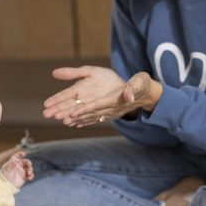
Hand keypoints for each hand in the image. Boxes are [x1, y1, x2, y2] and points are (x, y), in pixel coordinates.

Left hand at [1, 151, 33, 188]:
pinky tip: (29, 178)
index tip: (24, 154)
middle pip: (25, 161)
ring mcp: (22, 171)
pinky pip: (30, 175)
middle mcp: (18, 166)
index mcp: (13, 162)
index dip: (20, 154)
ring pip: (29, 168)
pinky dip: (31, 176)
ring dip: (30, 169)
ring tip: (29, 173)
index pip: (17, 156)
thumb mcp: (7, 169)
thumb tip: (16, 163)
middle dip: (28, 162)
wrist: (6, 185)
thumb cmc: (4, 176)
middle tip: (29, 165)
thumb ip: (11, 165)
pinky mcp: (24, 177)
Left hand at [42, 66, 161, 127]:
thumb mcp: (140, 82)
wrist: (149, 94)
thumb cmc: (143, 84)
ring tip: (61, 121)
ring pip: (90, 116)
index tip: (72, 113)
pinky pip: (95, 117)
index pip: (97, 105)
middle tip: (56, 117)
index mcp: (116, 100)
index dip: (85, 110)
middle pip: (89, 113)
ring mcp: (111, 112)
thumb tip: (129, 96)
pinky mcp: (110, 113)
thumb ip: (133, 90)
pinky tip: (74, 122)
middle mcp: (112, 109)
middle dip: (73, 115)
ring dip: (76, 119)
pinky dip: (84, 120)